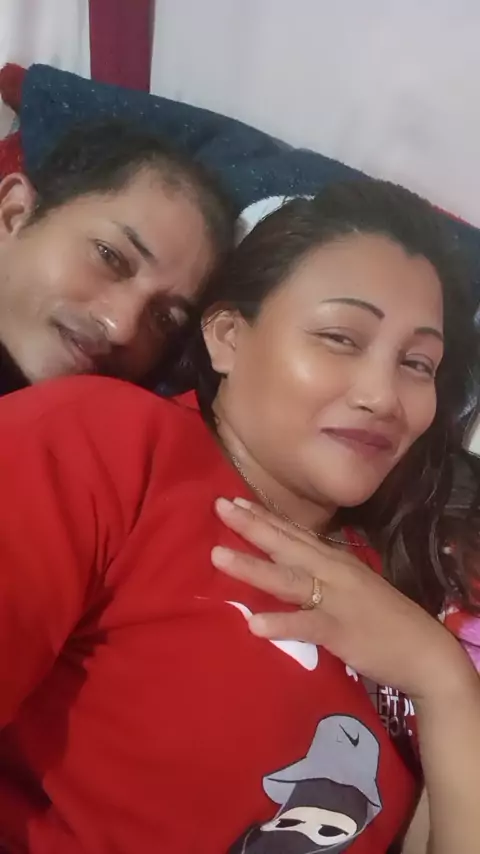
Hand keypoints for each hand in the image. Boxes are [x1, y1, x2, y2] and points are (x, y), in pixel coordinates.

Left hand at [212, 497, 469, 703]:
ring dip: (252, 567)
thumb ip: (321, 572)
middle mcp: (332, 571)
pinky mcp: (340, 630)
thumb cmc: (383, 618)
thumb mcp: (351, 585)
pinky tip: (254, 624)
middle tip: (219, 507)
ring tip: (218, 556)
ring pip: (287, 579)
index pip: (293, 533)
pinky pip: (306, 625)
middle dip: (251, 526)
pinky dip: (281, 623)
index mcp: (334, 560)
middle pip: (285, 545)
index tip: (233, 501)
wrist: (424, 650)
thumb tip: (289, 562)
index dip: (263, 517)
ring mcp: (336, 599)